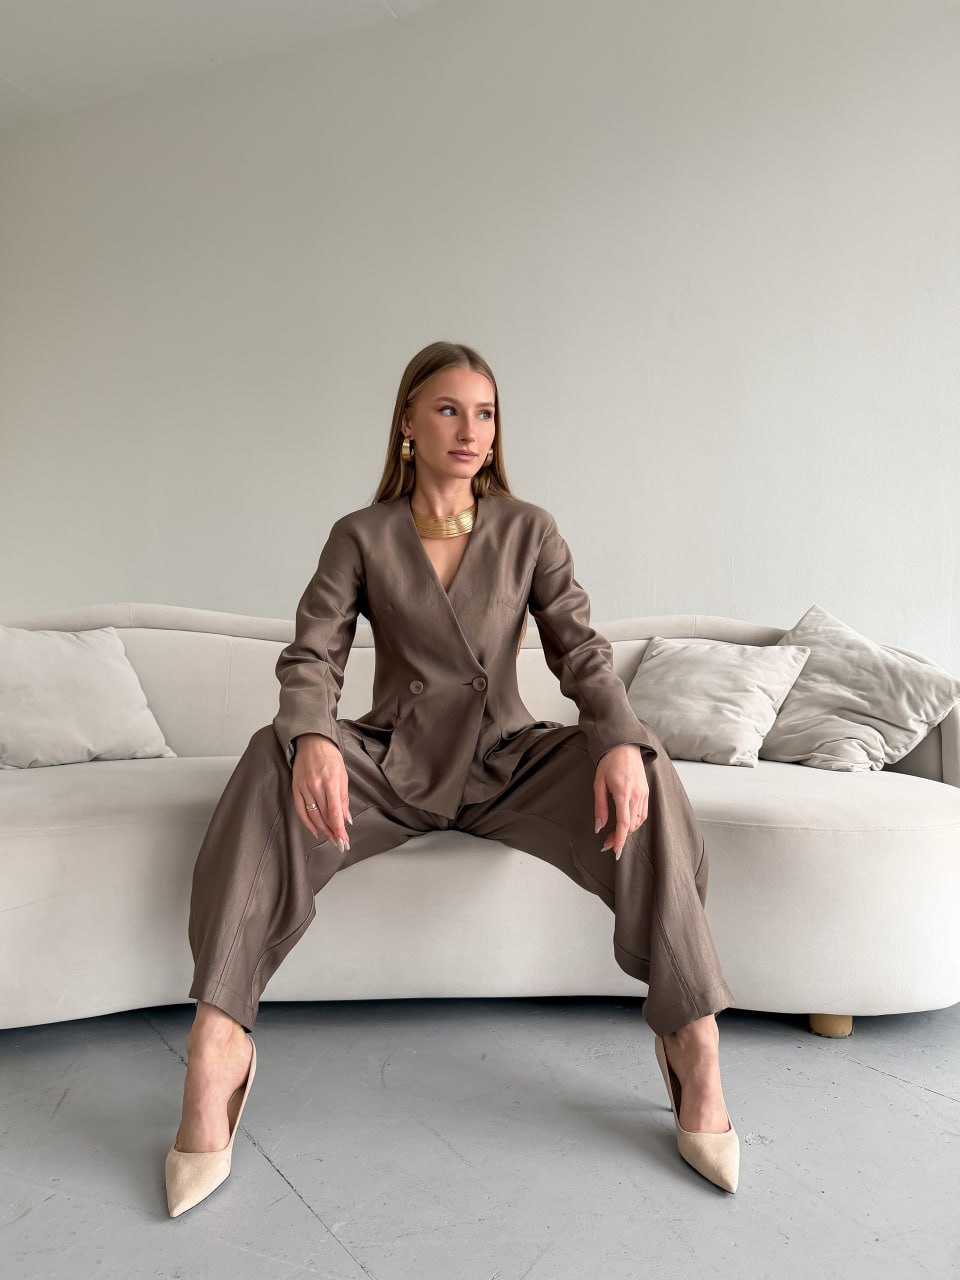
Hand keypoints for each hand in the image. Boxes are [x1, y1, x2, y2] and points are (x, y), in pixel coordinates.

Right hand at [292, 733, 351, 851]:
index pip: (334, 812)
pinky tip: (315, 831)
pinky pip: (300, 811)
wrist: (312, 741)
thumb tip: (346, 818)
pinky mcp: (296, 789)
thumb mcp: (343, 775)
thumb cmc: (330, 756)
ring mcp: (304, 788)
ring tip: (330, 839)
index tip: (343, 840)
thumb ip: (343, 798)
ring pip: (312, 816)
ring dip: (322, 830)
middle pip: (324, 816)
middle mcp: (316, 786)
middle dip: (332, 832)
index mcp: (330, 782)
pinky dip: (307, 823)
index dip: (339, 829)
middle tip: (340, 843)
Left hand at [594, 743, 648, 859]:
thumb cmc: (609, 762)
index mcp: (623, 792)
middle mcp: (636, 794)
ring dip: (628, 831)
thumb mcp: (598, 783)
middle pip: (632, 825)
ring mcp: (644, 793)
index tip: (615, 851)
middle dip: (620, 838)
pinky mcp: (646, 792)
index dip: (620, 839)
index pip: (624, 823)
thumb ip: (600, 807)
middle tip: (607, 844)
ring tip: (614, 836)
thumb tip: (599, 826)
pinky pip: (643, 813)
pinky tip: (626, 824)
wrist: (624, 746)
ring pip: (639, 821)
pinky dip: (635, 822)